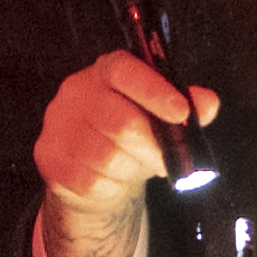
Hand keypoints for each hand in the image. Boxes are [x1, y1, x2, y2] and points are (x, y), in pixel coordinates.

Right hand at [28, 47, 214, 256]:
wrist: (90, 169)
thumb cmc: (130, 136)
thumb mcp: (160, 116)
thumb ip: (186, 105)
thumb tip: (208, 103)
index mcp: (107, 70)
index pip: (126, 71)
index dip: (154, 91)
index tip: (180, 112)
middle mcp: (76, 90)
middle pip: (121, 122)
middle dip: (153, 147)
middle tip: (166, 160)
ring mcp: (58, 123)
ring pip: (107, 157)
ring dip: (131, 169)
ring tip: (135, 166)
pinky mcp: (48, 156)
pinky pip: (90, 181)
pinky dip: (111, 187)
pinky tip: (113, 179)